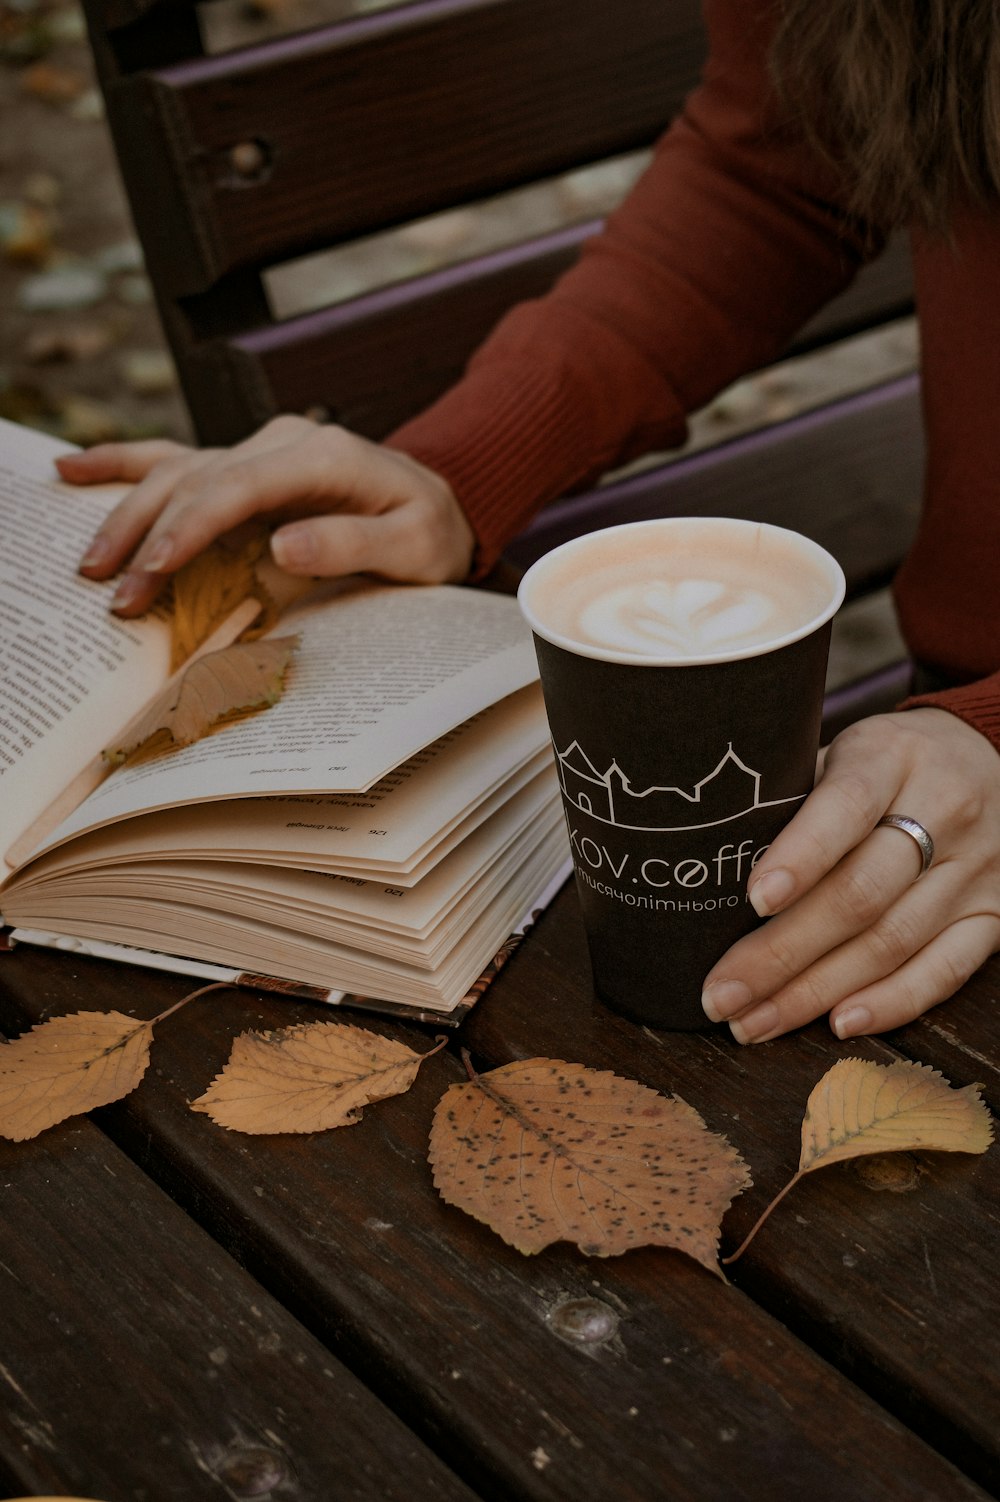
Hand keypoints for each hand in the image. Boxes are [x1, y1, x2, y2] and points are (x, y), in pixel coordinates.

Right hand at [62, 415, 475, 614]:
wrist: (440, 503)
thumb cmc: (429, 532)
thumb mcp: (412, 546)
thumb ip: (350, 543)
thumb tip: (280, 544)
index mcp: (321, 456)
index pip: (240, 486)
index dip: (193, 525)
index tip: (157, 566)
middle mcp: (280, 442)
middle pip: (197, 481)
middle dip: (150, 535)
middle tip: (115, 591)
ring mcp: (257, 449)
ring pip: (175, 472)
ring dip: (128, 515)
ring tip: (91, 564)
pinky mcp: (244, 467)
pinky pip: (175, 461)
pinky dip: (122, 465)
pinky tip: (71, 470)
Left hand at [701, 707, 999, 1041]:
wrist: (988, 758)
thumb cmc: (886, 763)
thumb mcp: (843, 751)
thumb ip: (792, 797)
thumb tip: (707, 861)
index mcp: (892, 756)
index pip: (845, 806)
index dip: (800, 856)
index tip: (753, 898)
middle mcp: (943, 810)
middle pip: (860, 893)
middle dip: (782, 952)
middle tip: (722, 992)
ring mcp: (974, 869)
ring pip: (891, 942)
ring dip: (815, 992)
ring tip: (755, 1020)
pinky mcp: (993, 915)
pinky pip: (944, 970)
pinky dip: (891, 1002)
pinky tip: (838, 1023)